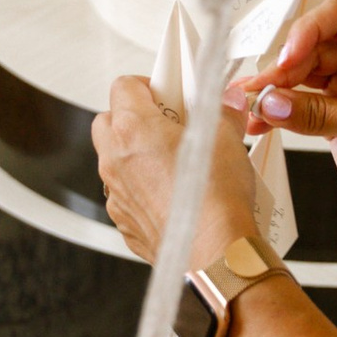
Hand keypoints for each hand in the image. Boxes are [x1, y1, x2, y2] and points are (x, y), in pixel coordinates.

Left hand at [92, 76, 264, 278]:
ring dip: (137, 154)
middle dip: (135, 117)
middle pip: (109, 121)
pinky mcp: (125, 222)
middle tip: (169, 122)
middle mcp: (115, 160)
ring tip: (175, 159)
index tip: (170, 93)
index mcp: (133, 129)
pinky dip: (143, 188)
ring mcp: (116, 194)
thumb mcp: (226, 137)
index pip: (124, 85)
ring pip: (114, 160)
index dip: (149, 84)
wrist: (215, 252)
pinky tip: (175, 193)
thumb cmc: (214, 198)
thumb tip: (226, 102)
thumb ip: (221, 111)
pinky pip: (126, 194)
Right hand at [232, 0, 336, 272]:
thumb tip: (270, 102)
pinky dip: (276, 113)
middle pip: (313, 46)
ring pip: (300, 75)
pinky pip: (297, 105)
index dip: (310, 30)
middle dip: (283, 66)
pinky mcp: (333, 117)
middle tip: (259, 91)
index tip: (288, 58)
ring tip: (248, 106)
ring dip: (274, 90)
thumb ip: (316, 112)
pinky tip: (259, 123)